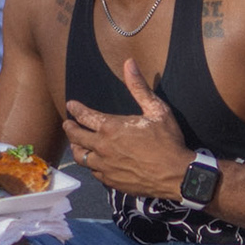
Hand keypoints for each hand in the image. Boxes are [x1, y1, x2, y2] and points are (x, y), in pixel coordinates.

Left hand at [63, 60, 190, 197]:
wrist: (176, 174)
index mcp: (111, 128)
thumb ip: (139, 87)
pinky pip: (94, 172)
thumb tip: (129, 63)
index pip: (85, 116)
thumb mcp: (156, 110)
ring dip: (76, 148)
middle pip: (76, 137)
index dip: (76, 109)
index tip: (71, 105)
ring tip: (76, 145)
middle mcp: (103, 147)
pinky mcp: (111, 181)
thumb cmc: (168, 141)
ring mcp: (105, 166)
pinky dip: (92, 165)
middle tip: (68, 124)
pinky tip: (95, 163)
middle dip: (70, 128)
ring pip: (81, 158)